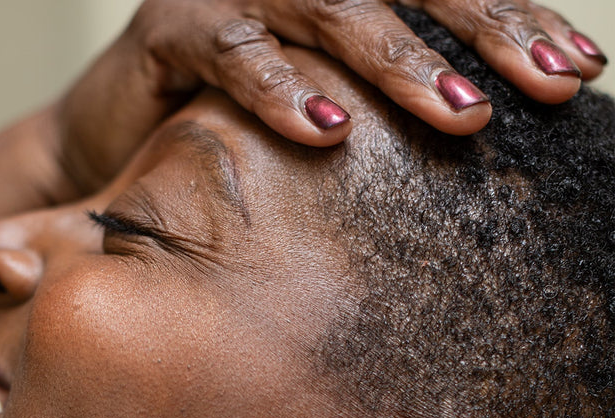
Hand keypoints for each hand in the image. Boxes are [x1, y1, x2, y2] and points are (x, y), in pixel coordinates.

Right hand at [58, 0, 607, 190]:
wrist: (116, 135)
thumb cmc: (231, 130)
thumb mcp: (321, 106)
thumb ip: (383, 105)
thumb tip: (475, 136)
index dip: (513, 20)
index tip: (579, 70)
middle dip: (489, 28)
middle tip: (554, 83)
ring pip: (332, 6)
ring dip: (401, 63)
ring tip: (465, 117)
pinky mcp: (171, 27)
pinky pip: (234, 54)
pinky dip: (281, 92)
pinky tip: (329, 133)